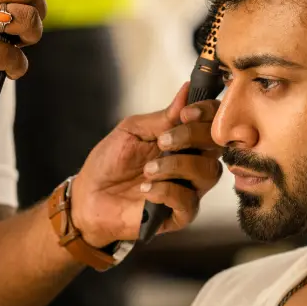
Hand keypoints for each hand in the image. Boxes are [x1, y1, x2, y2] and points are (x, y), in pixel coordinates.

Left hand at [70, 84, 222, 246]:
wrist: (90, 196)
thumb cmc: (110, 162)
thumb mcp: (132, 131)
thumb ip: (162, 117)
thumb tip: (187, 91)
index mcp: (183, 138)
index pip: (212, 122)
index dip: (207, 113)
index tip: (187, 113)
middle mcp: (192, 161)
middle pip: (216, 145)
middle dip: (191, 136)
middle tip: (162, 141)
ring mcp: (189, 188)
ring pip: (208, 173)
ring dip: (177, 165)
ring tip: (148, 170)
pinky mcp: (180, 214)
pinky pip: (189, 202)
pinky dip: (167, 192)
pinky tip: (145, 189)